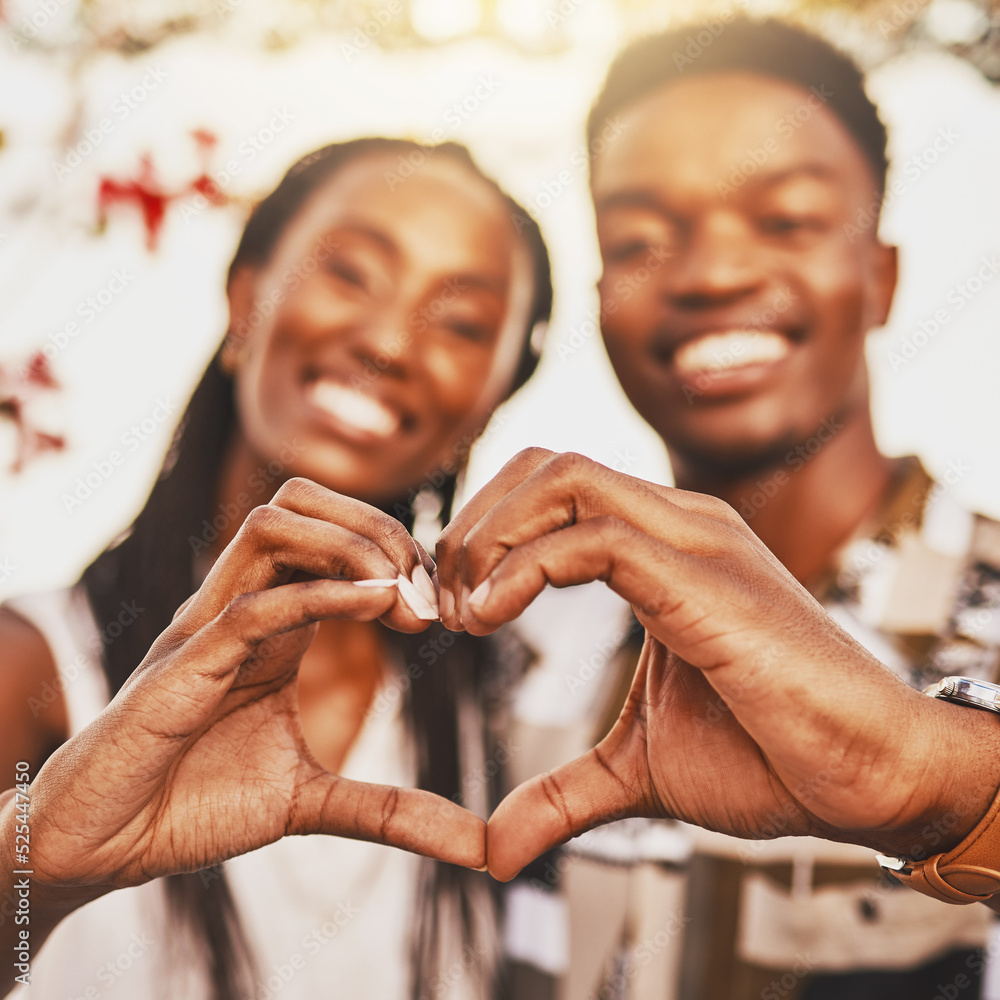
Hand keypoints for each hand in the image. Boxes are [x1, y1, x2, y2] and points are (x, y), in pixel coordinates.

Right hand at [18, 479, 483, 906]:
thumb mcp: (310, 801)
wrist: (103, 851)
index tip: (440, 608)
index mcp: (271, 626)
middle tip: (426, 593)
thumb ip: (389, 809)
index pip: (332, 537)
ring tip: (401, 596)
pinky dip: (322, 595)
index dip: (397, 553)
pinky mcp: (181, 666)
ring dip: (352, 544)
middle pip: (304, 503)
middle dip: (379, 528)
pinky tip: (376, 608)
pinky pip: (254, 605)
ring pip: (273, 526)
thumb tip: (476, 847)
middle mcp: (240, 609)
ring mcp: (208, 629)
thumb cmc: (192, 810)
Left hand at [436, 450, 999, 880]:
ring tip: (469, 613)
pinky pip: (594, 538)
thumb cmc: (771, 756)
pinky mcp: (706, 579)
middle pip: (546, 463)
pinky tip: (495, 618)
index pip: (553, 486)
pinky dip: (523, 569)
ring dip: (490, 536)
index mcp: (664, 546)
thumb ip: (563, 791)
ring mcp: (696, 541)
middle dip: (475, 522)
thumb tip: (497, 847)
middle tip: (447, 602)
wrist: (868, 776)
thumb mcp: (637, 768)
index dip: (485, 531)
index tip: (454, 607)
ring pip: (564, 478)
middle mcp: (679, 524)